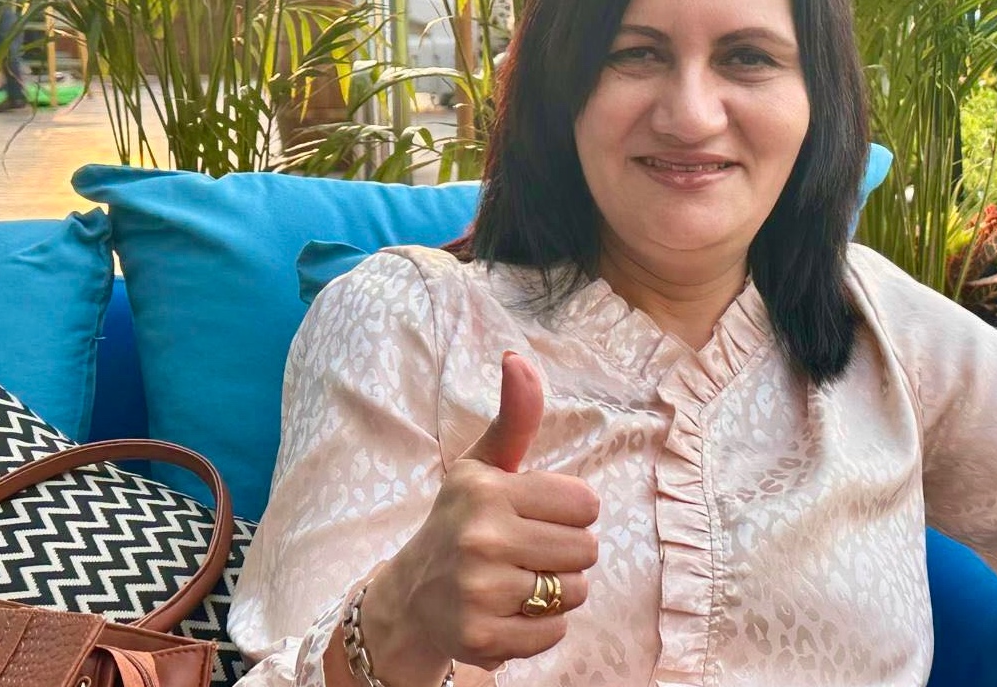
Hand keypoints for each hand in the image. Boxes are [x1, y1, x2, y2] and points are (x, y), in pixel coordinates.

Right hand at [362, 352, 599, 681]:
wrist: (410, 599)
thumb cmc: (461, 522)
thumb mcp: (484, 466)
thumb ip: (514, 417)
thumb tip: (518, 358)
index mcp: (487, 489)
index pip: (586, 503)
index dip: (568, 512)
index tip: (534, 515)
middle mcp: (480, 538)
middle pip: (586, 549)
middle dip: (564, 553)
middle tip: (524, 551)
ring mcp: (479, 591)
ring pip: (574, 592)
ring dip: (555, 592)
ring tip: (517, 581)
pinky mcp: (482, 638)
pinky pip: (555, 632)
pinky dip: (540, 627)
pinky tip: (508, 612)